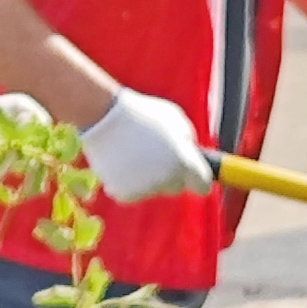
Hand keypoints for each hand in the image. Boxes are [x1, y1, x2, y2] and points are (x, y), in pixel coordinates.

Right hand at [78, 88, 215, 202]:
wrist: (104, 117)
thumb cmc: (142, 113)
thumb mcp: (174, 118)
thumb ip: (187, 140)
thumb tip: (192, 155)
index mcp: (185, 161)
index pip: (202, 185)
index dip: (197, 179)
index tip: (190, 174)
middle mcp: (168, 179)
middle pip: (176, 187)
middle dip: (170, 174)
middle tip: (154, 154)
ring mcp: (145, 188)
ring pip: (152, 189)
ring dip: (147, 176)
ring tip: (132, 152)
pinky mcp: (124, 194)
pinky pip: (131, 192)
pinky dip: (127, 181)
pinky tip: (120, 161)